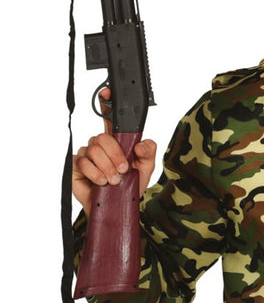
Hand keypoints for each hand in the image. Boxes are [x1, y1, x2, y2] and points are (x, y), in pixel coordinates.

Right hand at [72, 88, 156, 215]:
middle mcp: (100, 145)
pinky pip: (83, 163)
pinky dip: (94, 173)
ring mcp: (87, 155)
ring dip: (106, 166)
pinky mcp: (76, 168)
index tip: (105, 93)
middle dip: (115, 154)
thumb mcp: (146, 169)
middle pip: (102, 137)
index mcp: (117, 140)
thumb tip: (141, 144)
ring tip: (113, 180)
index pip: (109, 118)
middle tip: (123, 169)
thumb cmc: (131, 186)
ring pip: (94, 150)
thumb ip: (149, 153)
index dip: (106, 103)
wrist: (118, 209)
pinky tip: (101, 182)